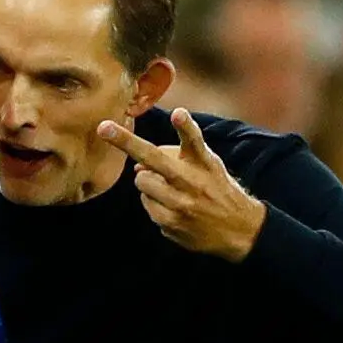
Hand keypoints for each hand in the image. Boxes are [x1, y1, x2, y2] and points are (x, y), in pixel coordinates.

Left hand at [97, 109, 267, 261]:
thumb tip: (138, 165)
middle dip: (126, 142)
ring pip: (142, 182)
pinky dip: (153, 202)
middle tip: (103, 128)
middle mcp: (193, 182)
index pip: (194, 141)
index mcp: (204, 163)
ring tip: (166, 187)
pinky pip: (147, 205)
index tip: (178, 113)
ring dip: (146, 180)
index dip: (186, 127)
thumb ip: (177, 157)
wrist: (240, 230)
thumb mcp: (208, 166)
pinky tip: (172, 207)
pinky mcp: (172, 223)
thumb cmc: (217, 189)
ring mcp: (181, 204)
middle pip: (154, 158)